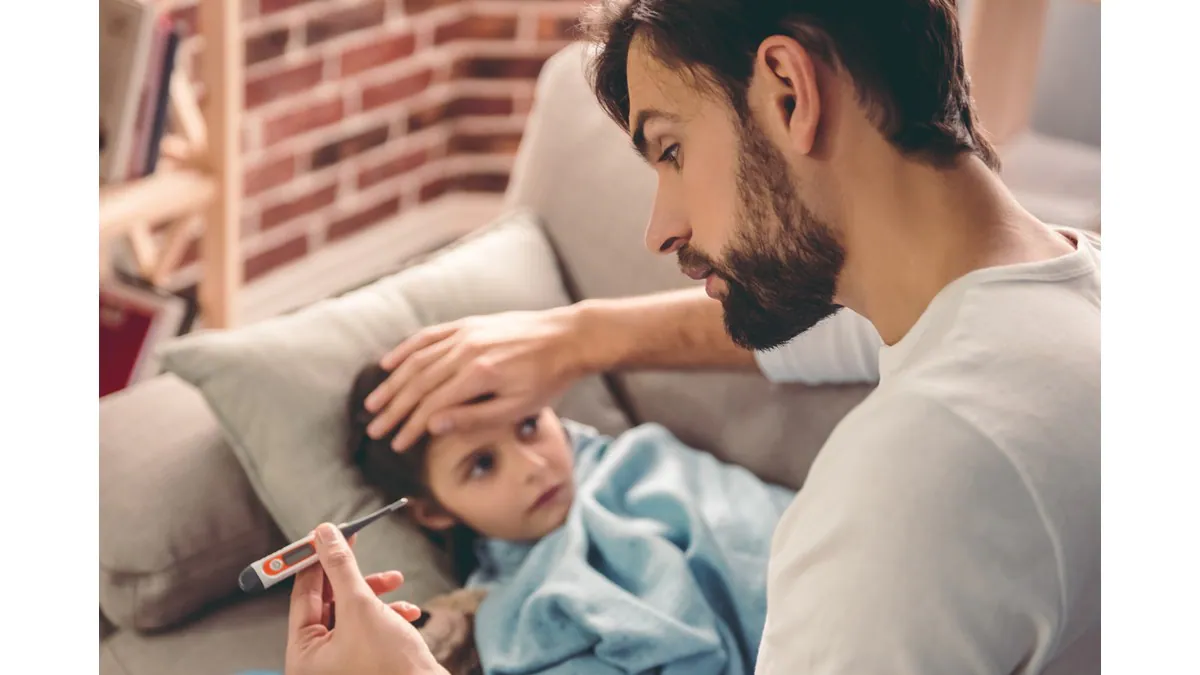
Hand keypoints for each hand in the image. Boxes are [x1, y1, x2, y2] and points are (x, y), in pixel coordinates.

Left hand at [285, 524, 446, 674]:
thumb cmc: (390, 665)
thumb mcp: (361, 606)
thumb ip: (340, 567)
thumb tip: (324, 535)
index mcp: (303, 655)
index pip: (302, 595)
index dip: (314, 561)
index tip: (327, 535)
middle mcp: (318, 661)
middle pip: (328, 601)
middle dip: (352, 577)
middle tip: (358, 545)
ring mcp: (342, 662)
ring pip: (352, 611)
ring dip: (375, 593)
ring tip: (396, 582)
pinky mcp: (365, 661)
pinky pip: (369, 627)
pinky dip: (388, 614)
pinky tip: (408, 612)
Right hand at [364, 308, 583, 451]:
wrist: (568, 337)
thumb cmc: (548, 378)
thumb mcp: (517, 408)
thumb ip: (474, 418)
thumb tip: (433, 426)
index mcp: (478, 375)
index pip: (432, 405)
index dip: (410, 426)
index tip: (396, 444)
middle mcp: (465, 351)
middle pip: (418, 384)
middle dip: (393, 409)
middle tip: (374, 429)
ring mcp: (464, 335)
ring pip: (417, 360)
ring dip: (393, 383)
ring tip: (374, 403)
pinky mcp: (467, 325)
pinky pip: (428, 336)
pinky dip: (406, 349)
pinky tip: (389, 362)